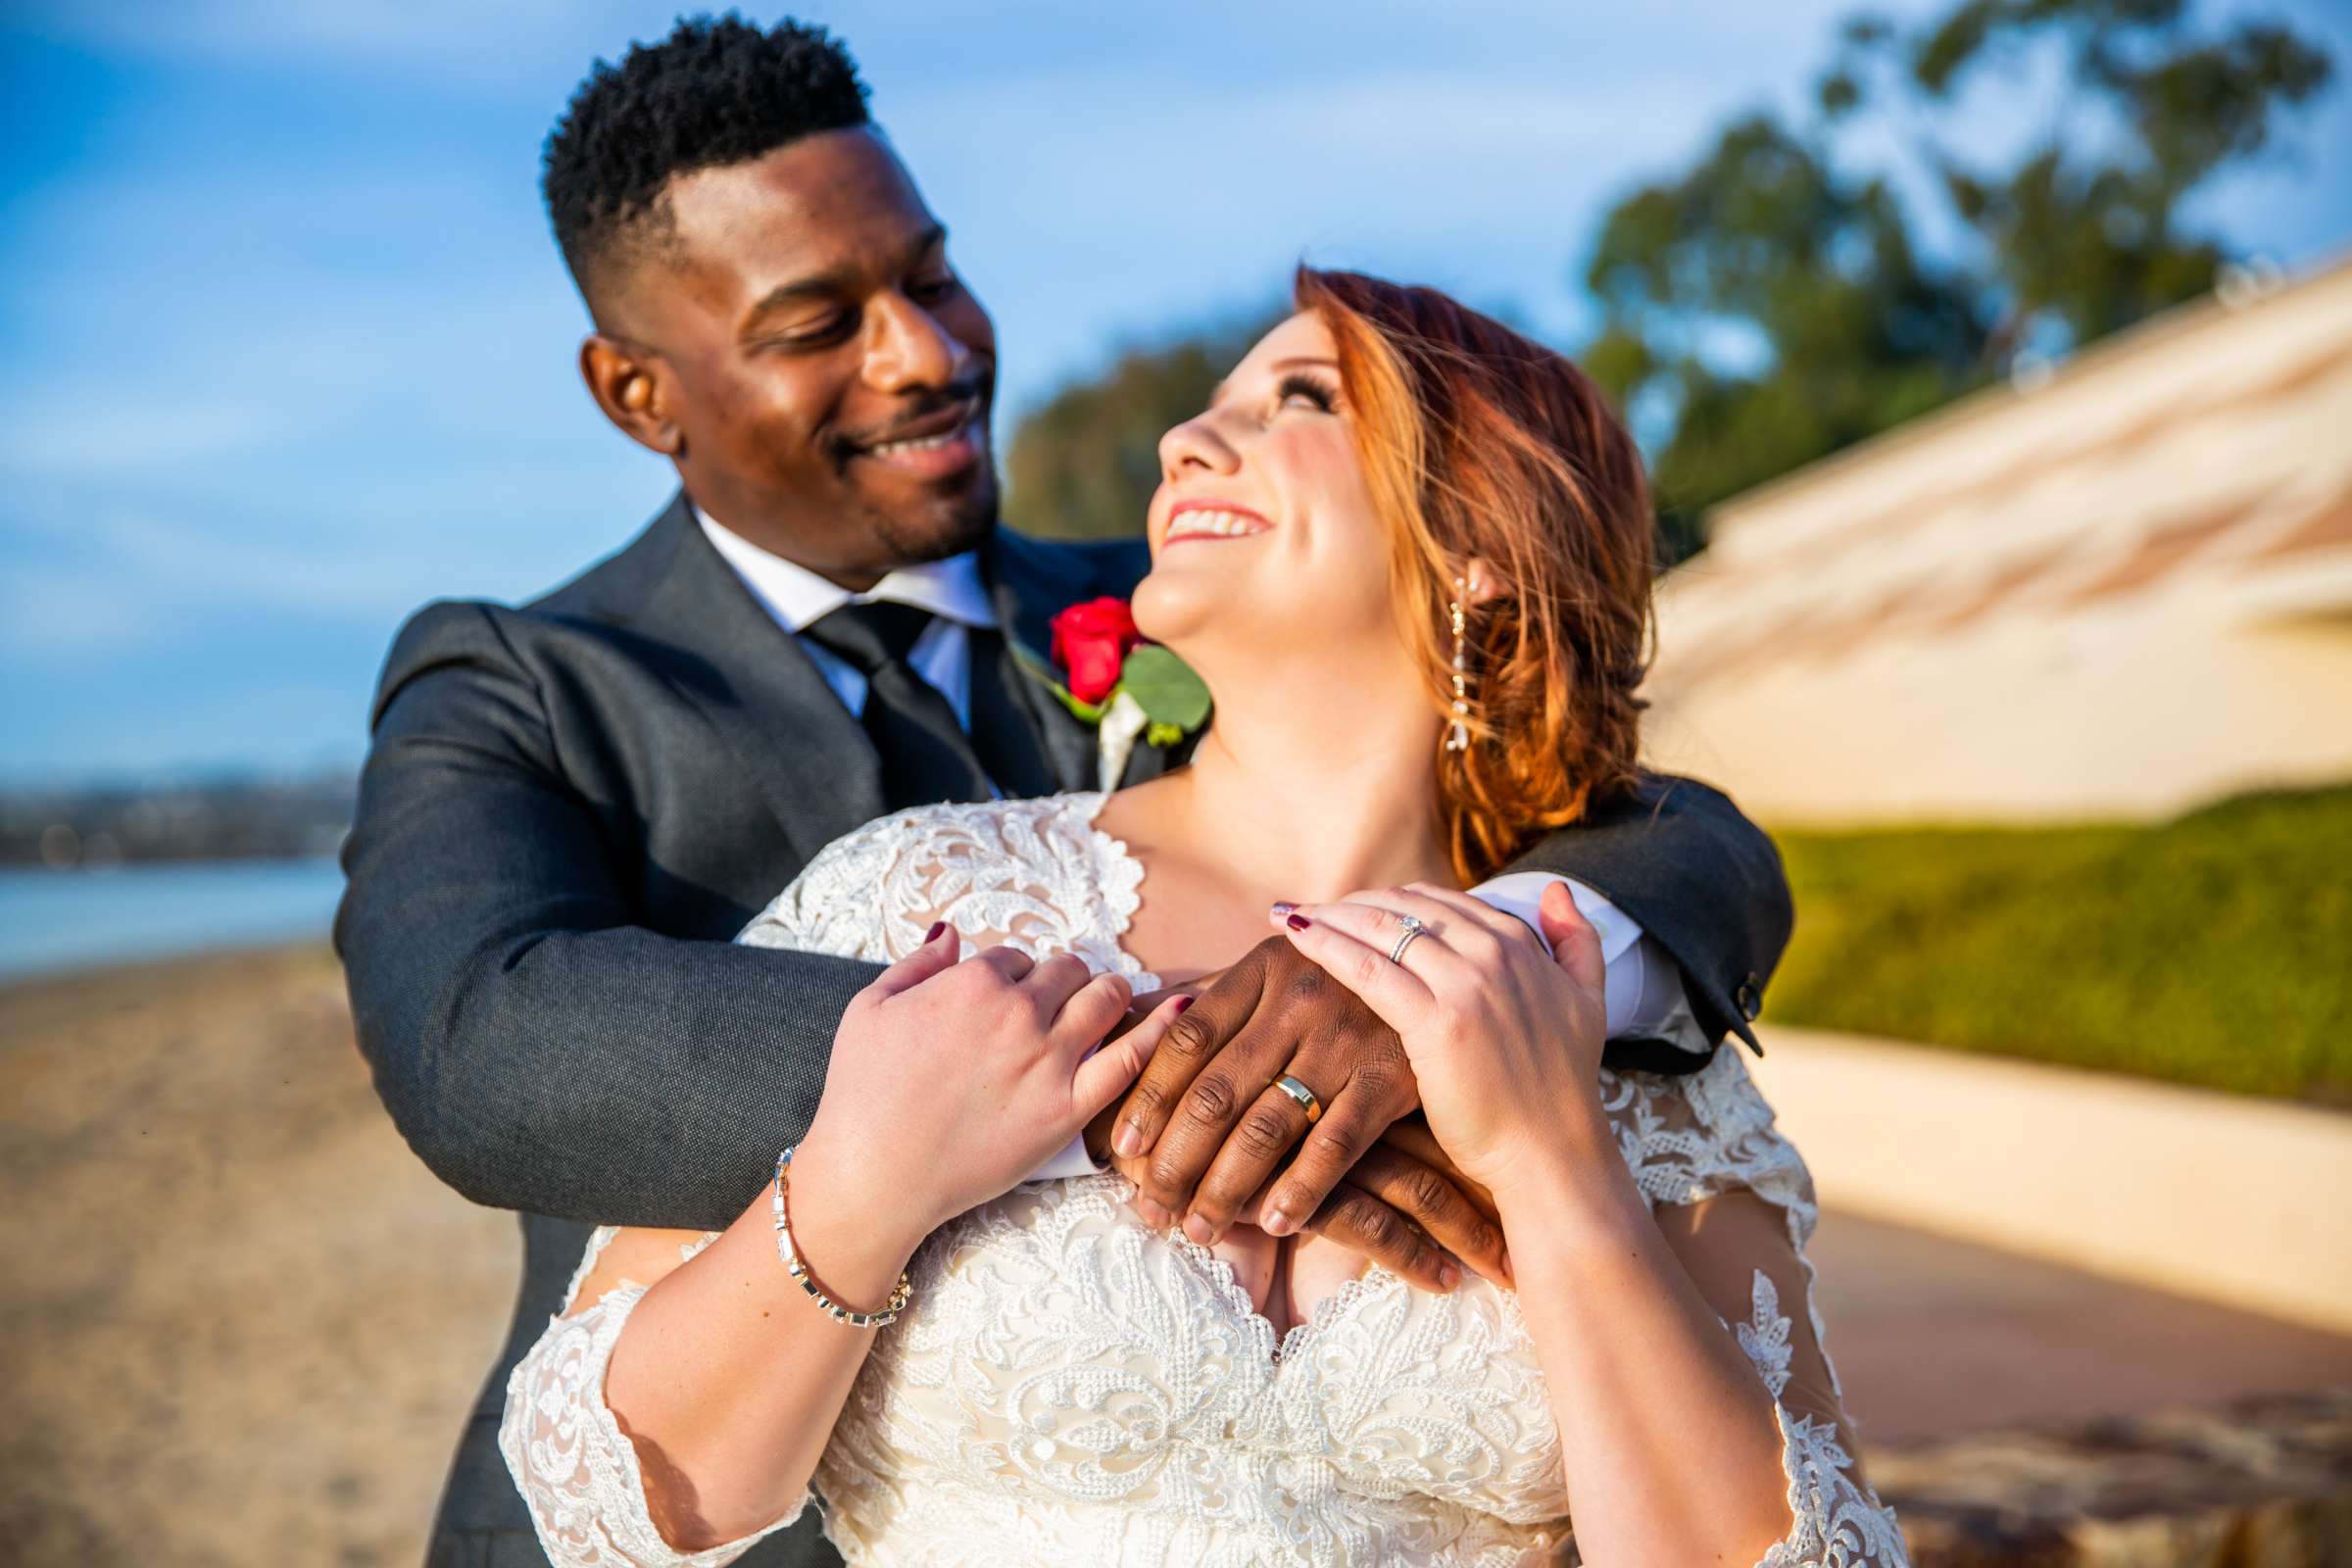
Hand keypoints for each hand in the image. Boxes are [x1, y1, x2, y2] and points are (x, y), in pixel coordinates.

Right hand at [802, 926, 1185, 1234]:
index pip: (1014, 956)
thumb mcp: (870, 1008)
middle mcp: (1019, 1012)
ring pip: (1105, 997)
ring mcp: (1050, 1060)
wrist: (874, 1175)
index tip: (1004, 997)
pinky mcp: (1070, 1108)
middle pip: (1066, 970)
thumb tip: (952, 931)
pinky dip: (1160, 1031)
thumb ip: (918, 963)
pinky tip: (1182, 1014)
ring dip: (1109, 990)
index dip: (1009, 975)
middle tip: (1056, 1000)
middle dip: (1062, 978)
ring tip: (1106, 1001)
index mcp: (972, 981)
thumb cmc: (861, 1094)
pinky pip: (1131, 1058)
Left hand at [1107, 934, 1419, 1248]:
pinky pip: (1334, 1147)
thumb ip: (1219, 1005)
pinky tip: (1273, 1224)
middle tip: (1151, 1207)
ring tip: (1199, 1229)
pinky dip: (1299, 1191)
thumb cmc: (1345, 987)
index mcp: (1262, 967)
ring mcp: (1346, 1037)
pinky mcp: (1391, 1076)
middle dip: (1175, 1161)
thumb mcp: (1283, 976)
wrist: (1450, 974)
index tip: (1122, 1150)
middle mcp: (1299, 996)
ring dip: (1224, 1188)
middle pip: (1214, 1093)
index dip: (1147, 1099)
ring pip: (1265, 1127)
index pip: (1185, 1041)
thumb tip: (1131, 1031)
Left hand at [1276, 882, 1606, 1197]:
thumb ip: (1575, 944)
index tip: (1354, 906)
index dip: (1391, 900)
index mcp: (1521, 944)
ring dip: (1329, 915)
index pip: (1440, 900)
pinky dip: (1327, 945)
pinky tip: (1295, 940)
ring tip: (1288, 917)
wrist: (1554, 1155)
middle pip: (1404, 906)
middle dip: (1351, 902)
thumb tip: (1555, 890)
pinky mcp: (1437, 1021)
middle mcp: (1495, 952)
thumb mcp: (1586, 1003)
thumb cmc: (1561, 1092)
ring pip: (1380, 928)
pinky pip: (1367, 967)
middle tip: (1311, 909)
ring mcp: (1467, 984)